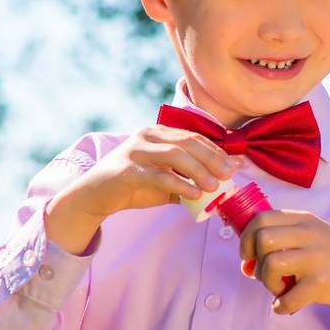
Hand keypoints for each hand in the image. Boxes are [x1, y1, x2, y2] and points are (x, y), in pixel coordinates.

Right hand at [46, 126, 232, 253]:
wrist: (95, 196)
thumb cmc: (134, 186)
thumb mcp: (166, 179)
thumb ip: (191, 178)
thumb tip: (224, 182)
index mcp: (158, 133)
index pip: (194, 137)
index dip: (216, 151)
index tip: (235, 167)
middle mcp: (146, 136)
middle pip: (187, 143)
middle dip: (212, 159)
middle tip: (229, 175)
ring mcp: (135, 151)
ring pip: (174, 155)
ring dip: (198, 171)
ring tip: (214, 187)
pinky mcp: (126, 170)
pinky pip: (158, 175)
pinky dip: (179, 184)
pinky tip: (194, 195)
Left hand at [239, 210, 329, 322]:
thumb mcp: (313, 236)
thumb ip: (282, 241)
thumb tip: (247, 265)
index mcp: (305, 220)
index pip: (261, 218)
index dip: (246, 239)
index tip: (250, 255)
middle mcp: (310, 234)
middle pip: (262, 239)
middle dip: (257, 262)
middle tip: (268, 275)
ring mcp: (316, 258)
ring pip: (271, 265)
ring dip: (268, 284)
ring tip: (281, 289)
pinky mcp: (322, 283)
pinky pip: (286, 298)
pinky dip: (281, 306)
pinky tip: (289, 305)